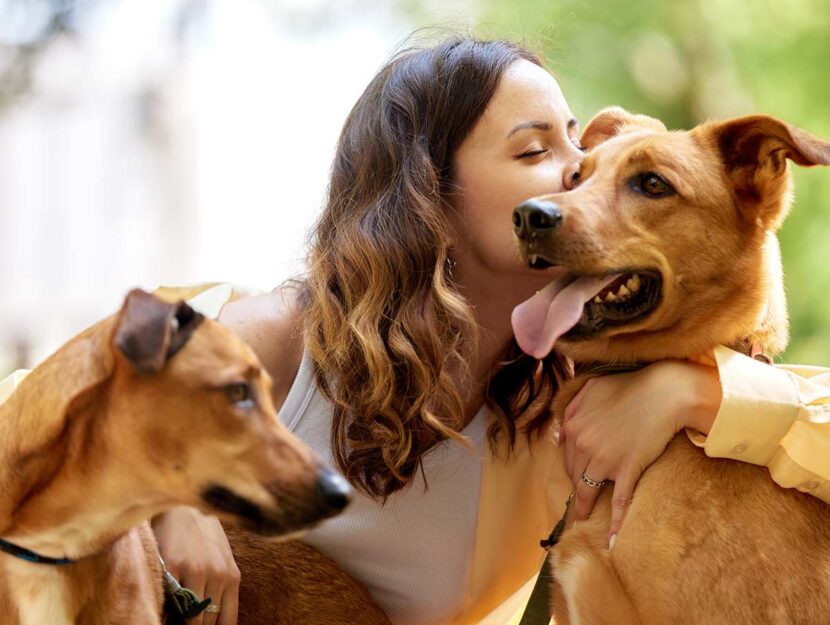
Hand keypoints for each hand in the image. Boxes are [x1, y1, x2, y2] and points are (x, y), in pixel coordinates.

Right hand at [152, 506, 239, 624]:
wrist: (185, 508)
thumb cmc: (205, 538)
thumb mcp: (223, 561)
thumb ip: (223, 589)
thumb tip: (218, 623)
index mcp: (232, 577)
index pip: (226, 622)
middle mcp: (217, 575)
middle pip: (206, 622)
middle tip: (187, 624)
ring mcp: (195, 571)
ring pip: (189, 617)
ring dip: (182, 623)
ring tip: (175, 619)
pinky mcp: (172, 566)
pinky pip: (169, 602)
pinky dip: (165, 613)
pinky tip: (164, 612)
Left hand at [561, 360, 720, 542]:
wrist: (664, 393)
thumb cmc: (630, 387)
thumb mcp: (592, 388)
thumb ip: (572, 407)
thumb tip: (561, 430)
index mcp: (573, 425)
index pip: (566, 455)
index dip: (570, 468)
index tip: (574, 477)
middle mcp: (582, 444)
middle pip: (574, 474)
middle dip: (576, 487)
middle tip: (578, 500)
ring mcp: (604, 460)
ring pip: (588, 491)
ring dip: (585, 508)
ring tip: (584, 519)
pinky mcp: (627, 470)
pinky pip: (619, 501)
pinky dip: (616, 523)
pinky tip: (613, 540)